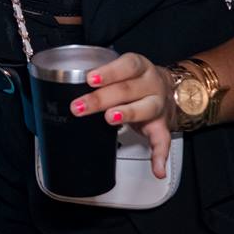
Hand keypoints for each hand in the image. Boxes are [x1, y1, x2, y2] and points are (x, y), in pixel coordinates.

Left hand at [69, 53, 175, 178]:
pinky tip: (156, 168)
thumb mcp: (121, 71)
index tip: (90, 79)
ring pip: (144, 109)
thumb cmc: (134, 80)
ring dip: (126, 114)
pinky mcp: (161, 125)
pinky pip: (162, 140)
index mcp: (139, 67)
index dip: (108, 72)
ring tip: (110, 119)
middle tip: (80, 107)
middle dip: (101, 99)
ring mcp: (157, 105)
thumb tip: (69, 87)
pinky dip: (160, 156)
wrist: (165, 89)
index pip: (126, 66)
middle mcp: (151, 84)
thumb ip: (101, 78)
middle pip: (127, 89)